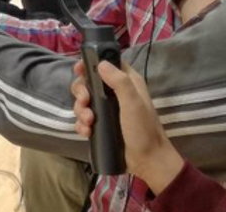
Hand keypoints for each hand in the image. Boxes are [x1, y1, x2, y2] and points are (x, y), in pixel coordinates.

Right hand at [71, 61, 183, 194]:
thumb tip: (101, 63)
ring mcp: (107, 109)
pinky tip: (87, 132)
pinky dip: (81, 124)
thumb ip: (119, 81)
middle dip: (81, 92)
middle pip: (88, 82)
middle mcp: (116, 93)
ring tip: (88, 122)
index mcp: (127, 82)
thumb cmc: (143, 130)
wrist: (147, 161)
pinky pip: (83, 118)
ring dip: (80, 111)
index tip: (78, 71)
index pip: (106, 64)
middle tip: (84, 102)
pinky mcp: (101, 124)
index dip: (90, 64)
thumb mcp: (133, 103)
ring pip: (84, 101)